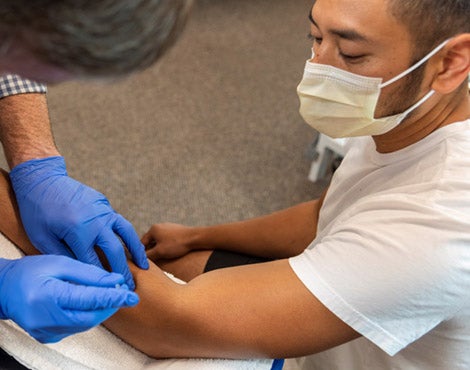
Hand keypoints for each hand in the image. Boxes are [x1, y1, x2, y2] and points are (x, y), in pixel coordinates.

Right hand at [0, 255, 138, 342]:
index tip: (132, 296)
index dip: (113, 298)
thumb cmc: (32, 271)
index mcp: (49, 296)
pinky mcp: (48, 336)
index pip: (89, 300)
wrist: (5, 290)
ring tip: (111, 296)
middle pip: (90, 317)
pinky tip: (91, 304)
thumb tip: (117, 281)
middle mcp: (47, 319)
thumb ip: (89, 274)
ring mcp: (46, 331)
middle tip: (125, 294)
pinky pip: (76, 327)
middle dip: (111, 305)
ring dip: (101, 311)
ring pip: (85, 324)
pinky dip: (88, 316)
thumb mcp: (61, 263)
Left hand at [9, 156, 148, 289]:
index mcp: (79, 233)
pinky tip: (131, 245)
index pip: (93, 263)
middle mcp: (96, 222)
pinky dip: (127, 236)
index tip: (109, 292)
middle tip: (130, 286)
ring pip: (126, 233)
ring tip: (144, 266)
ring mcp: (104, 211)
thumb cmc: (38, 211)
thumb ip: (63, 256)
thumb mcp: (42, 238)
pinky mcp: (105, 204)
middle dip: (123, 271)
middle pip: (115, 252)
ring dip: (136, 251)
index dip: (101, 280)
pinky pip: (119, 222)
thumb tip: (80, 272)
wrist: (43, 180)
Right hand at [141, 223, 193, 261]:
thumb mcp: (160, 252)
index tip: (142, 261)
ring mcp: (168, 227)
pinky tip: (169, 253)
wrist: (195, 238)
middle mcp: (159, 226)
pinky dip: (165, 246)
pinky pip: (166, 240)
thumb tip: (140, 260)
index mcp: (153, 229)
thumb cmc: (177, 244)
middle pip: (150, 242)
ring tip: (160, 258)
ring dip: (158, 249)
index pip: (142, 243)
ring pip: (158, 241)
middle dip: (150, 251)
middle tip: (151, 261)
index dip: (141, 253)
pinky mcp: (175, 231)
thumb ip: (148, 256)